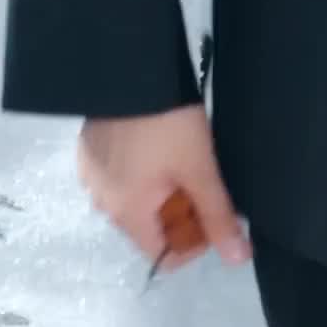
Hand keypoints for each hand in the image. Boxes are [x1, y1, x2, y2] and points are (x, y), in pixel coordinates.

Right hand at [78, 104, 251, 273]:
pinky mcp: (88, 148)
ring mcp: (91, 173)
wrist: (130, 68)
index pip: (162, 255)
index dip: (194, 245)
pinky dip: (140, 175)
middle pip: (147, 228)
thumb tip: (237, 259)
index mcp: (126, 213)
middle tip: (202, 184)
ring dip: (159, 195)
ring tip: (182, 164)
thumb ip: (218, 217)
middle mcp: (101, 201)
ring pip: (133, 201)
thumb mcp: (200, 169)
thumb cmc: (167, 124)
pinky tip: (155, 148)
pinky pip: (118, 177)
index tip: (213, 216)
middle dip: (178, 216)